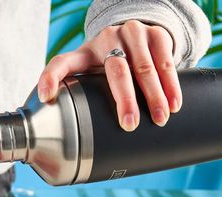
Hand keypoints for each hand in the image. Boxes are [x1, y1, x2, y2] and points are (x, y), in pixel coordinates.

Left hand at [37, 20, 181, 131]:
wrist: (139, 33)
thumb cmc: (109, 63)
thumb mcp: (91, 72)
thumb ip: (82, 96)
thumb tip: (72, 139)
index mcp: (84, 53)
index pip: (61, 63)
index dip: (50, 78)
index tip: (46, 96)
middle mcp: (107, 40)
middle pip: (116, 70)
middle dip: (124, 99)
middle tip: (130, 124)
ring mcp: (133, 35)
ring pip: (144, 67)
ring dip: (154, 95)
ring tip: (160, 118)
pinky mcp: (156, 35)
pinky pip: (166, 61)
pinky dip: (171, 85)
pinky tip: (174, 103)